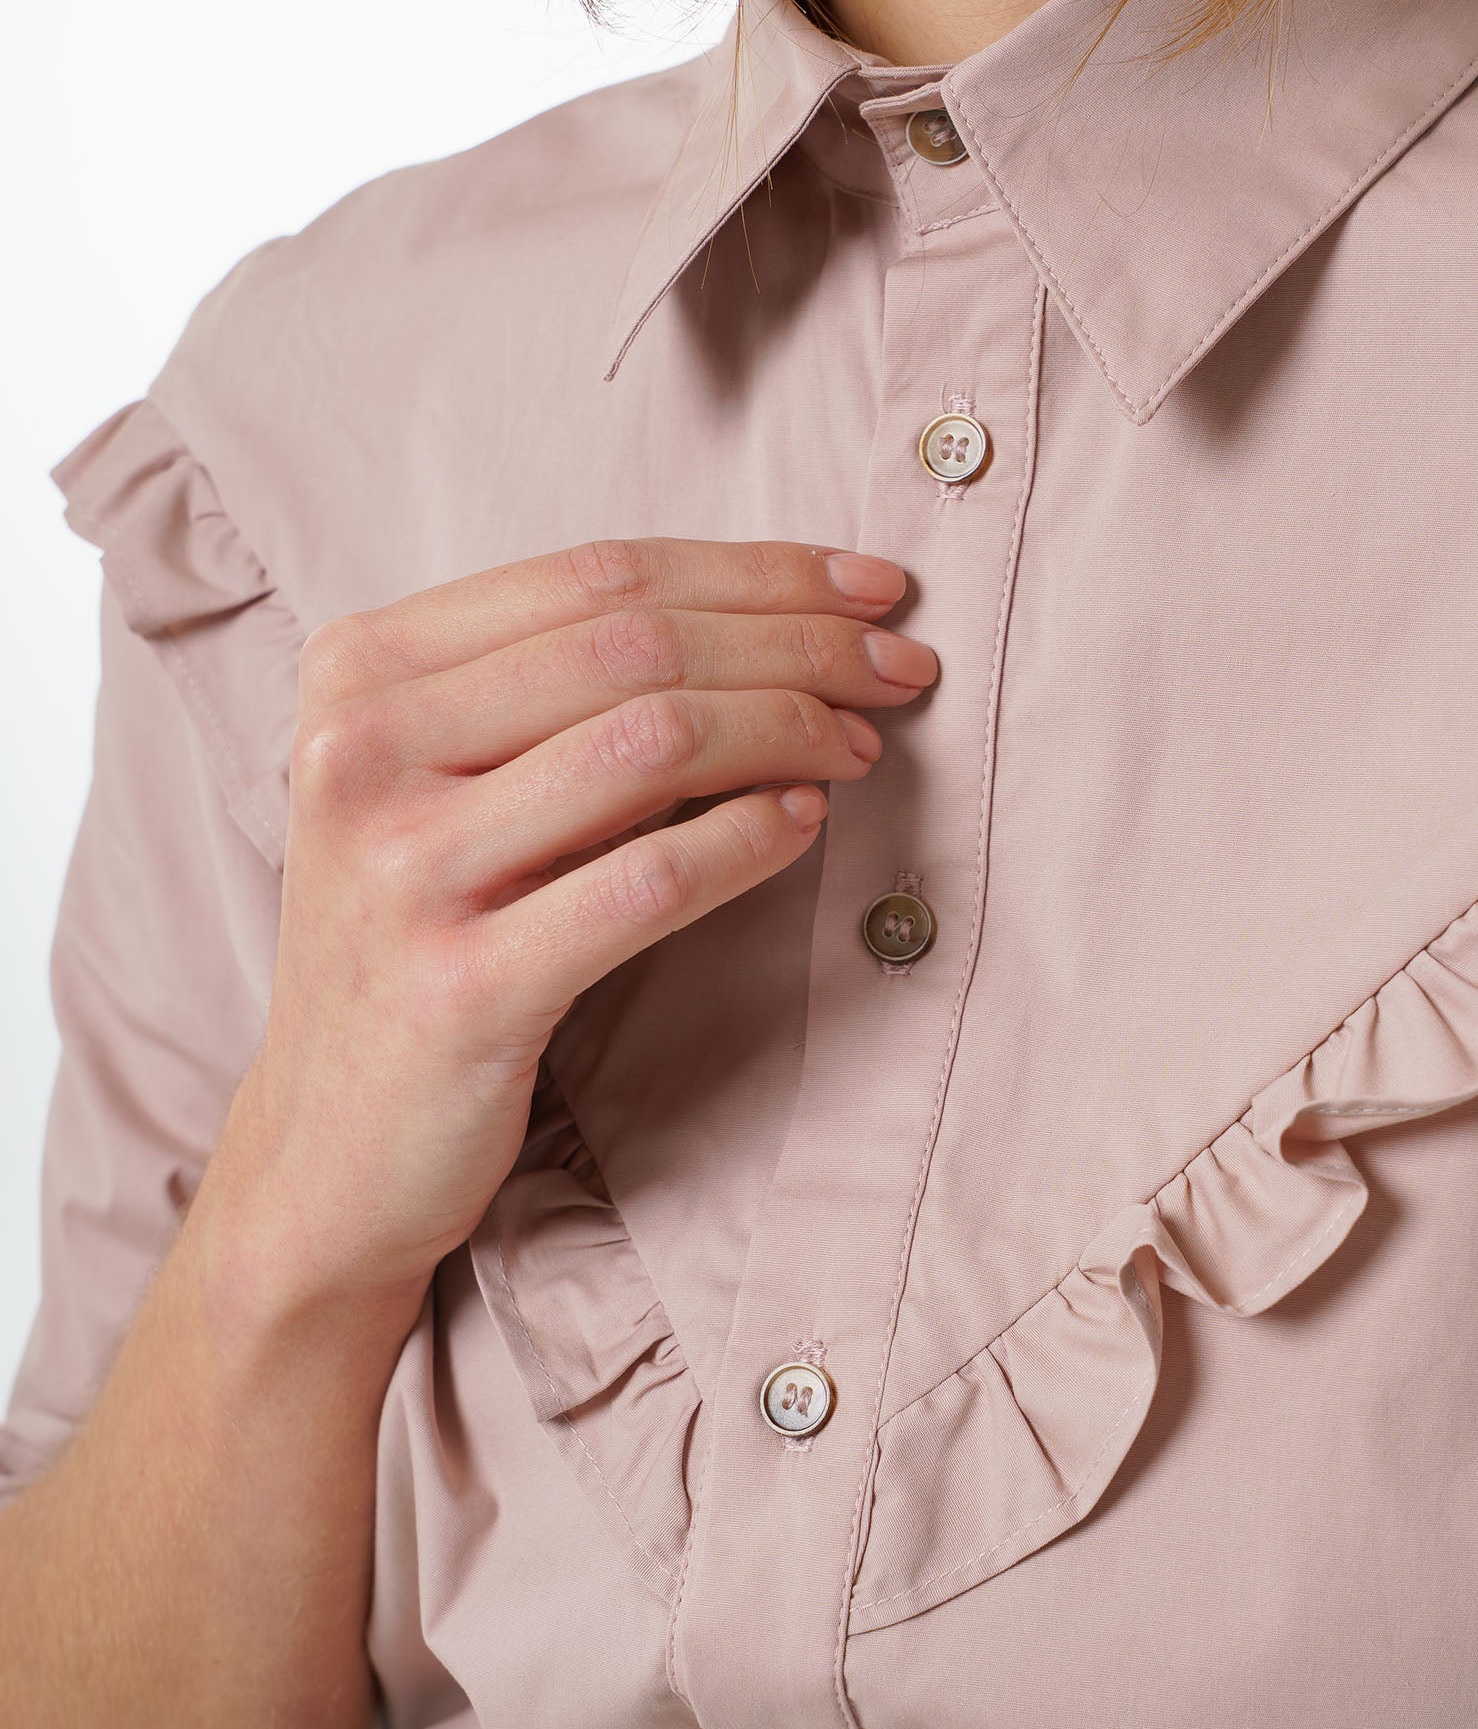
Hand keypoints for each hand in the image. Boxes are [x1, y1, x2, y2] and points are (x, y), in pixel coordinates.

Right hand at [198, 538, 935, 1319]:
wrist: (326, 1156)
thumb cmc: (418, 948)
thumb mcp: (444, 789)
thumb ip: (558, 695)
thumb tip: (777, 622)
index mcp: (359, 673)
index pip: (595, 575)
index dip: (757, 571)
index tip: (868, 590)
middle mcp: (363, 752)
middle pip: (638, 646)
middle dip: (800, 643)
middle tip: (901, 668)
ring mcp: (405, 871)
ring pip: (653, 742)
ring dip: (790, 730)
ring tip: (860, 746)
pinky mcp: (462, 987)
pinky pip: (651, 882)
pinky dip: (752, 841)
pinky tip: (806, 825)